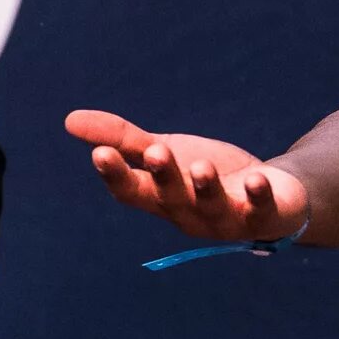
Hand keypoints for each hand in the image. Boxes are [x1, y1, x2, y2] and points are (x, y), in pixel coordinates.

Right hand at [66, 109, 309, 241]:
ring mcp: (226, 219)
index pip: (131, 192)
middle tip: (156, 152)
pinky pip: (261, 210)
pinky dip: (259, 195)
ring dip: (205, 187)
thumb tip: (68, 119)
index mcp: (159, 199)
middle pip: (171, 198)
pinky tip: (257, 178)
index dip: (116, 176)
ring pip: (212, 206)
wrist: (269, 193)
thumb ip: (121, 139)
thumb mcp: (162, 151)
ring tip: (202, 166)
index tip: (101, 154)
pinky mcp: (264, 215)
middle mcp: (188, 214)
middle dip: (163, 176)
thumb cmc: (204, 176)